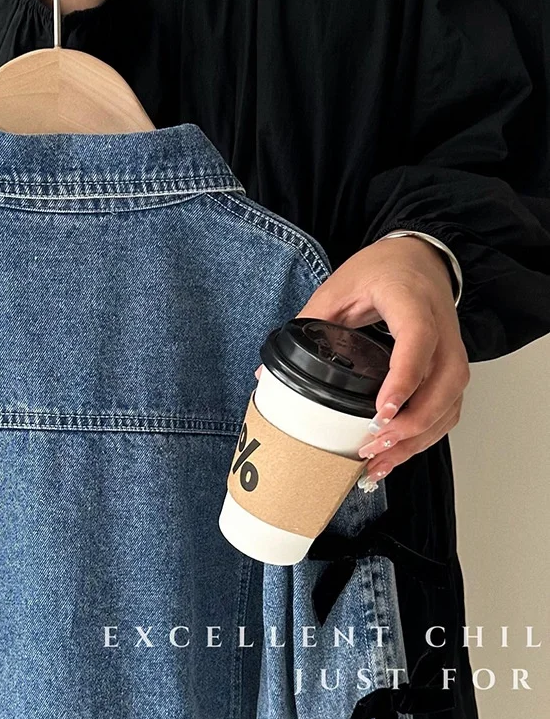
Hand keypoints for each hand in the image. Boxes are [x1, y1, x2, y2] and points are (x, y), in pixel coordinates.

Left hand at [255, 235, 469, 483]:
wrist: (421, 257)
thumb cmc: (382, 269)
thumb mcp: (338, 289)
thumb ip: (306, 325)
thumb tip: (266, 374)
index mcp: (410, 300)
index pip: (418, 340)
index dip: (403, 378)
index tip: (380, 411)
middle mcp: (442, 326)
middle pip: (444, 382)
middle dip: (411, 423)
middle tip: (372, 445)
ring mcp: (452, 348)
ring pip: (450, 401)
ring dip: (418, 438)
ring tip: (380, 462)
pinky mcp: (451, 366)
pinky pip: (449, 408)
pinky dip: (426, 436)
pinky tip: (397, 453)